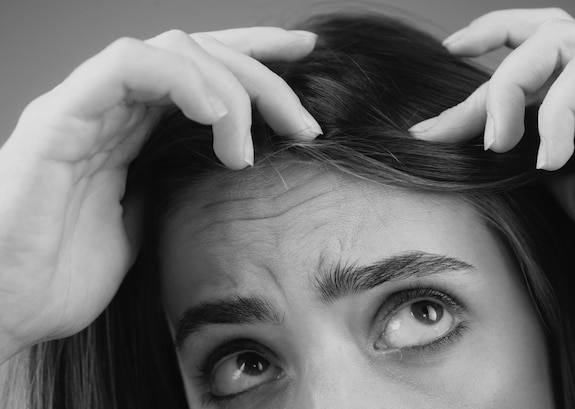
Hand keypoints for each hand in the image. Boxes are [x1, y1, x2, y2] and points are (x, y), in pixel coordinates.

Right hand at [0, 27, 320, 361]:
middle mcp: (112, 107)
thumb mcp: (145, 225)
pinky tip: (216, 115)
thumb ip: (173, 185)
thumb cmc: (67, 273)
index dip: (255, 57)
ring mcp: (85, 107)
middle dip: (261, 72)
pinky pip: (126, 68)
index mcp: (133, 127)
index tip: (305, 58)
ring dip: (230, 86)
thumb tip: (219, 168)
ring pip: (171, 49)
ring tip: (254, 141)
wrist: (7, 309)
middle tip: (304, 119)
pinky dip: (181, 80)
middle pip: (198, 51)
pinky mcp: (59, 118)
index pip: (201, 72)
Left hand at [408, 8, 574, 285]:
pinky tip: (547, 162)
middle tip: (450, 76)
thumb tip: (473, 134)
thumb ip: (526, 147)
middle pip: (549, 28)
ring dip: (508, 90)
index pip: (542, 46)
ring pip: (558, 40)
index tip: (449, 50)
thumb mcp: (559, 182)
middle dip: (491, 41)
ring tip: (496, 146)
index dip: (493, 38)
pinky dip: (553, 115)